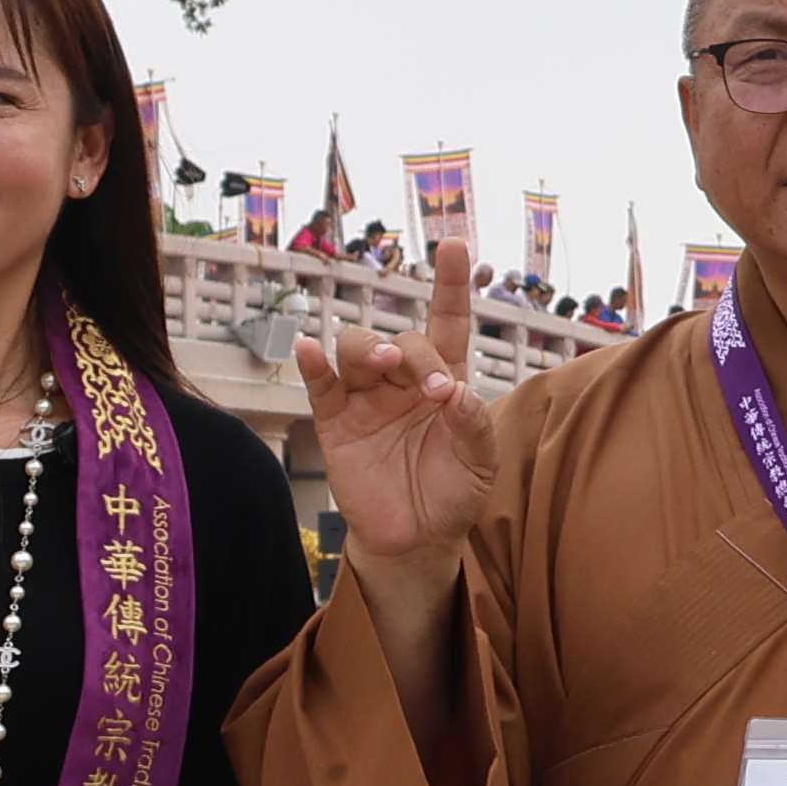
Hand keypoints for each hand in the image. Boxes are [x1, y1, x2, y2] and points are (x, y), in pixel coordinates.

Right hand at [292, 233, 493, 562]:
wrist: (416, 540)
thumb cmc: (452, 494)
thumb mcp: (478, 464)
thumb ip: (473, 427)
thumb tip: (456, 392)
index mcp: (444, 381)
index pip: (447, 323)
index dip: (451, 285)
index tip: (457, 245)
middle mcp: (402, 381)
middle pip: (401, 339)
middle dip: (416, 355)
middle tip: (432, 390)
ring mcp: (365, 399)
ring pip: (357, 349)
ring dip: (369, 349)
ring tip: (384, 366)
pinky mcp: (334, 423)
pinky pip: (320, 385)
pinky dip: (312, 364)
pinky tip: (308, 349)